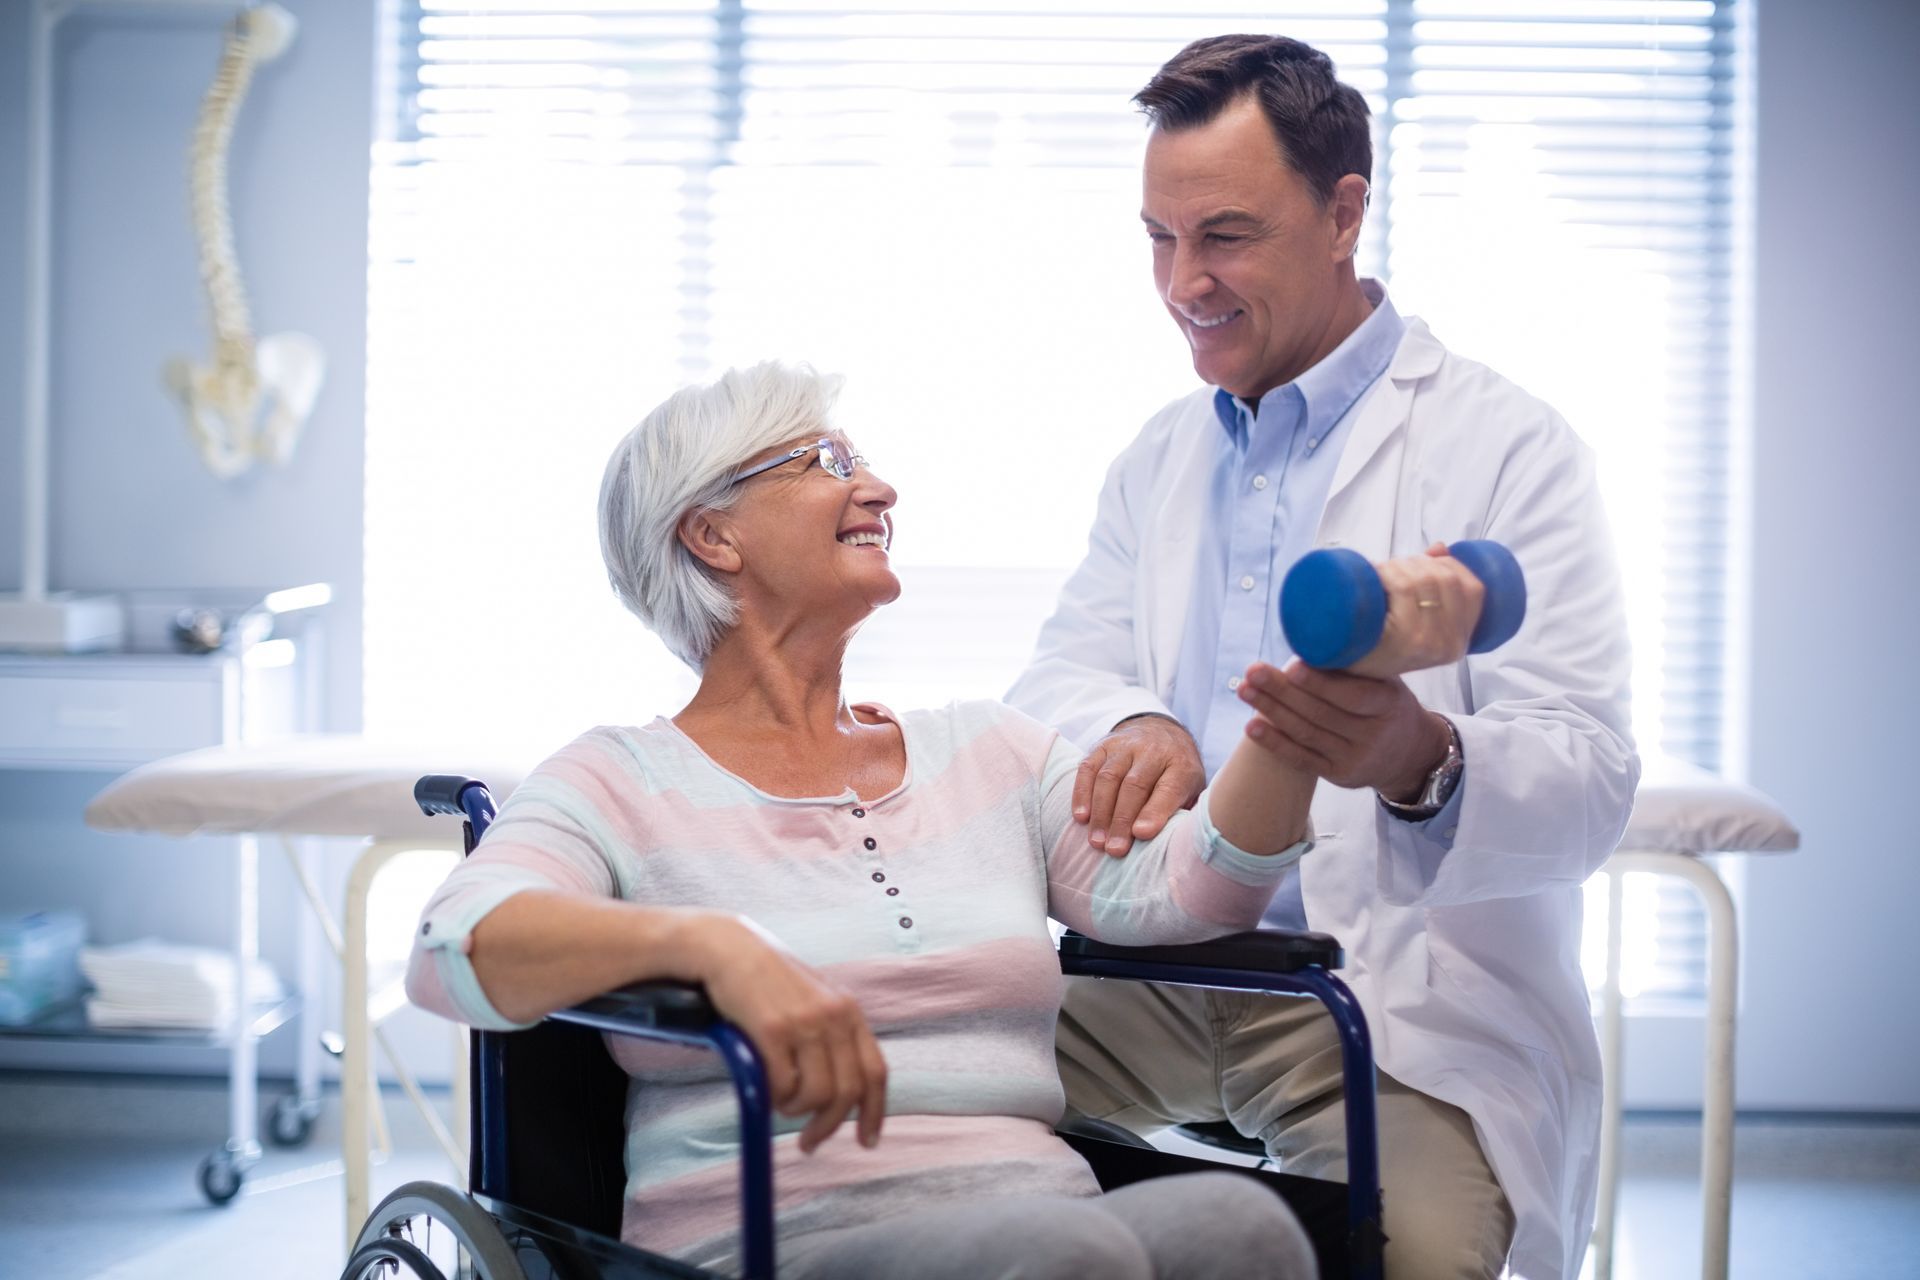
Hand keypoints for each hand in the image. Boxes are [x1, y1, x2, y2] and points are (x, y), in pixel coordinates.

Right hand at [680, 914, 887, 1153]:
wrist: (728, 950)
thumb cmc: (768, 981)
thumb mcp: (814, 1001)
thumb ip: (831, 1038)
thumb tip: (838, 1095)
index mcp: (849, 1011)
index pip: (876, 1072)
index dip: (874, 1113)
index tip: (867, 1141)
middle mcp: (833, 1016)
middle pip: (847, 1092)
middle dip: (828, 1126)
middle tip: (809, 1142)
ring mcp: (803, 1022)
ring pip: (816, 1094)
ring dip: (796, 1111)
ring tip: (781, 1104)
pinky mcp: (771, 1030)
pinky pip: (781, 1085)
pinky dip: (774, 1098)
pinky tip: (765, 1090)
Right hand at [1073, 714, 1204, 855]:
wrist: (1160, 731)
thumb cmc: (1176, 773)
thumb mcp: (1191, 789)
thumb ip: (1180, 811)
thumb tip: (1164, 844)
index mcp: (1180, 765)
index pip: (1168, 788)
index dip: (1154, 812)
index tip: (1142, 834)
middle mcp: (1152, 750)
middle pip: (1134, 785)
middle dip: (1122, 820)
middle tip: (1115, 849)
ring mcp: (1125, 745)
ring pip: (1108, 777)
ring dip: (1100, 812)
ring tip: (1097, 841)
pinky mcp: (1102, 745)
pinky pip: (1087, 769)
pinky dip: (1081, 794)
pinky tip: (1082, 817)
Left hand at [1237, 661, 1450, 802]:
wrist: (1411, 754)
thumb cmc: (1389, 705)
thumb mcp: (1386, 682)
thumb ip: (1355, 667)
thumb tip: (1312, 639)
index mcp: (1389, 705)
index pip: (1353, 696)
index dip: (1320, 683)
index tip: (1292, 666)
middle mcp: (1374, 735)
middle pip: (1321, 713)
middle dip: (1282, 691)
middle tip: (1252, 671)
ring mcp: (1355, 759)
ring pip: (1307, 734)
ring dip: (1271, 711)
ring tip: (1244, 690)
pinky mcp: (1339, 775)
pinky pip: (1302, 758)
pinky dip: (1275, 742)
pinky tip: (1251, 726)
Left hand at [1346, 543, 1484, 679]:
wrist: (1342, 669)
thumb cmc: (1377, 644)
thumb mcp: (1414, 623)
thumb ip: (1434, 588)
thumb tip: (1440, 548)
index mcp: (1459, 642)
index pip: (1474, 590)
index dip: (1451, 565)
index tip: (1426, 562)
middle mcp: (1448, 645)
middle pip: (1446, 580)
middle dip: (1420, 562)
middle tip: (1395, 567)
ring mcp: (1424, 643)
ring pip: (1424, 580)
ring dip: (1402, 564)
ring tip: (1383, 571)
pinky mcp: (1399, 639)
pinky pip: (1403, 588)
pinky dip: (1390, 571)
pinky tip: (1377, 574)